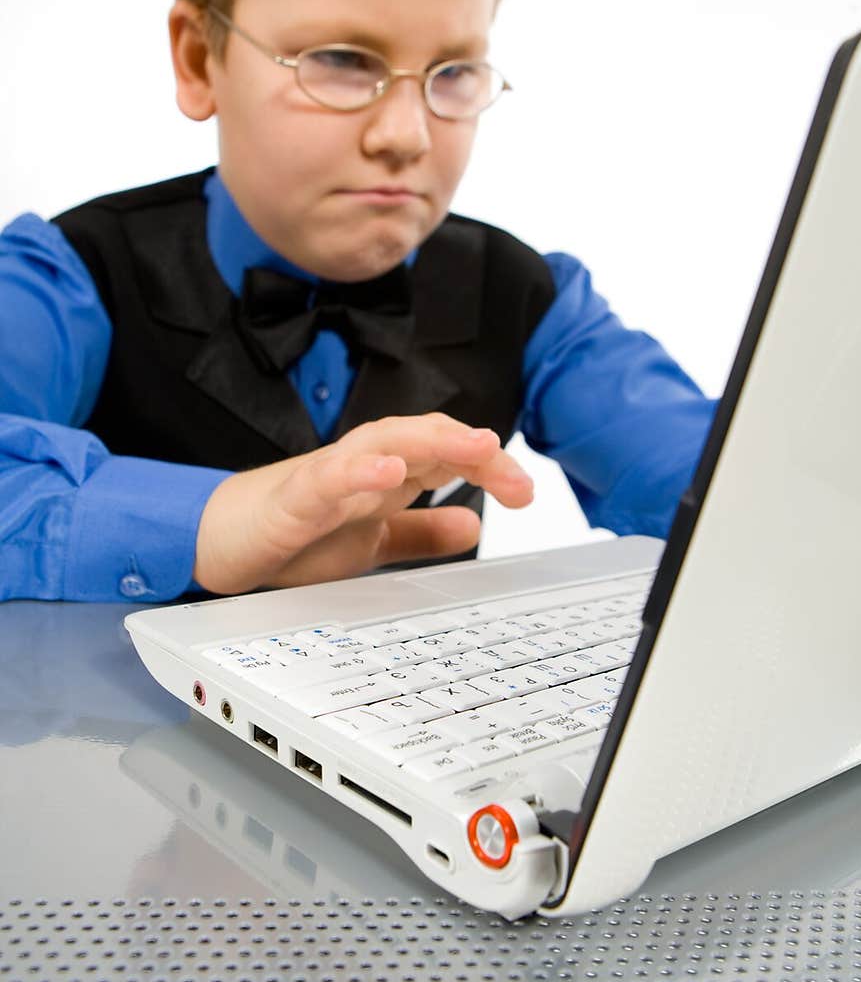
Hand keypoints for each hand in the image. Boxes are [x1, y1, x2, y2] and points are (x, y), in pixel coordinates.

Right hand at [193, 413, 533, 593]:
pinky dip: (359, 469)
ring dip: (431, 440)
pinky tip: (390, 470)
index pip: (445, 455)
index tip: (524, 492)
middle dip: (471, 447)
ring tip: (474, 446)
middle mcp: (361, 466)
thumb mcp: (370, 543)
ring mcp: (326, 477)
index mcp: (383, 475)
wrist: (217, 541)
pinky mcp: (291, 498)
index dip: (488, 466)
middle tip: (512, 470)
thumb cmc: (290, 535)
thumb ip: (419, 532)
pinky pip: (326, 478)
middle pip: (423, 438)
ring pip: (383, 442)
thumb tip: (473, 526)